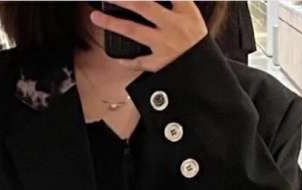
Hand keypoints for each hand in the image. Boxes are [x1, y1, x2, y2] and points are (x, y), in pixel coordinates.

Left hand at [89, 1, 207, 71]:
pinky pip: (137, 61)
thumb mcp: (192, 16)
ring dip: (112, 23)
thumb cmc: (197, 42)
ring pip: (134, 30)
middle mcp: (172, 25)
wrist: (205, 71)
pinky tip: (115, 57)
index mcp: (184, 11)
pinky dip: (125, 60)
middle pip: (143, 5)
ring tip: (96, 17)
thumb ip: (177, 3)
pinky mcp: (159, 63)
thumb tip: (163, 1)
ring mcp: (164, 44)